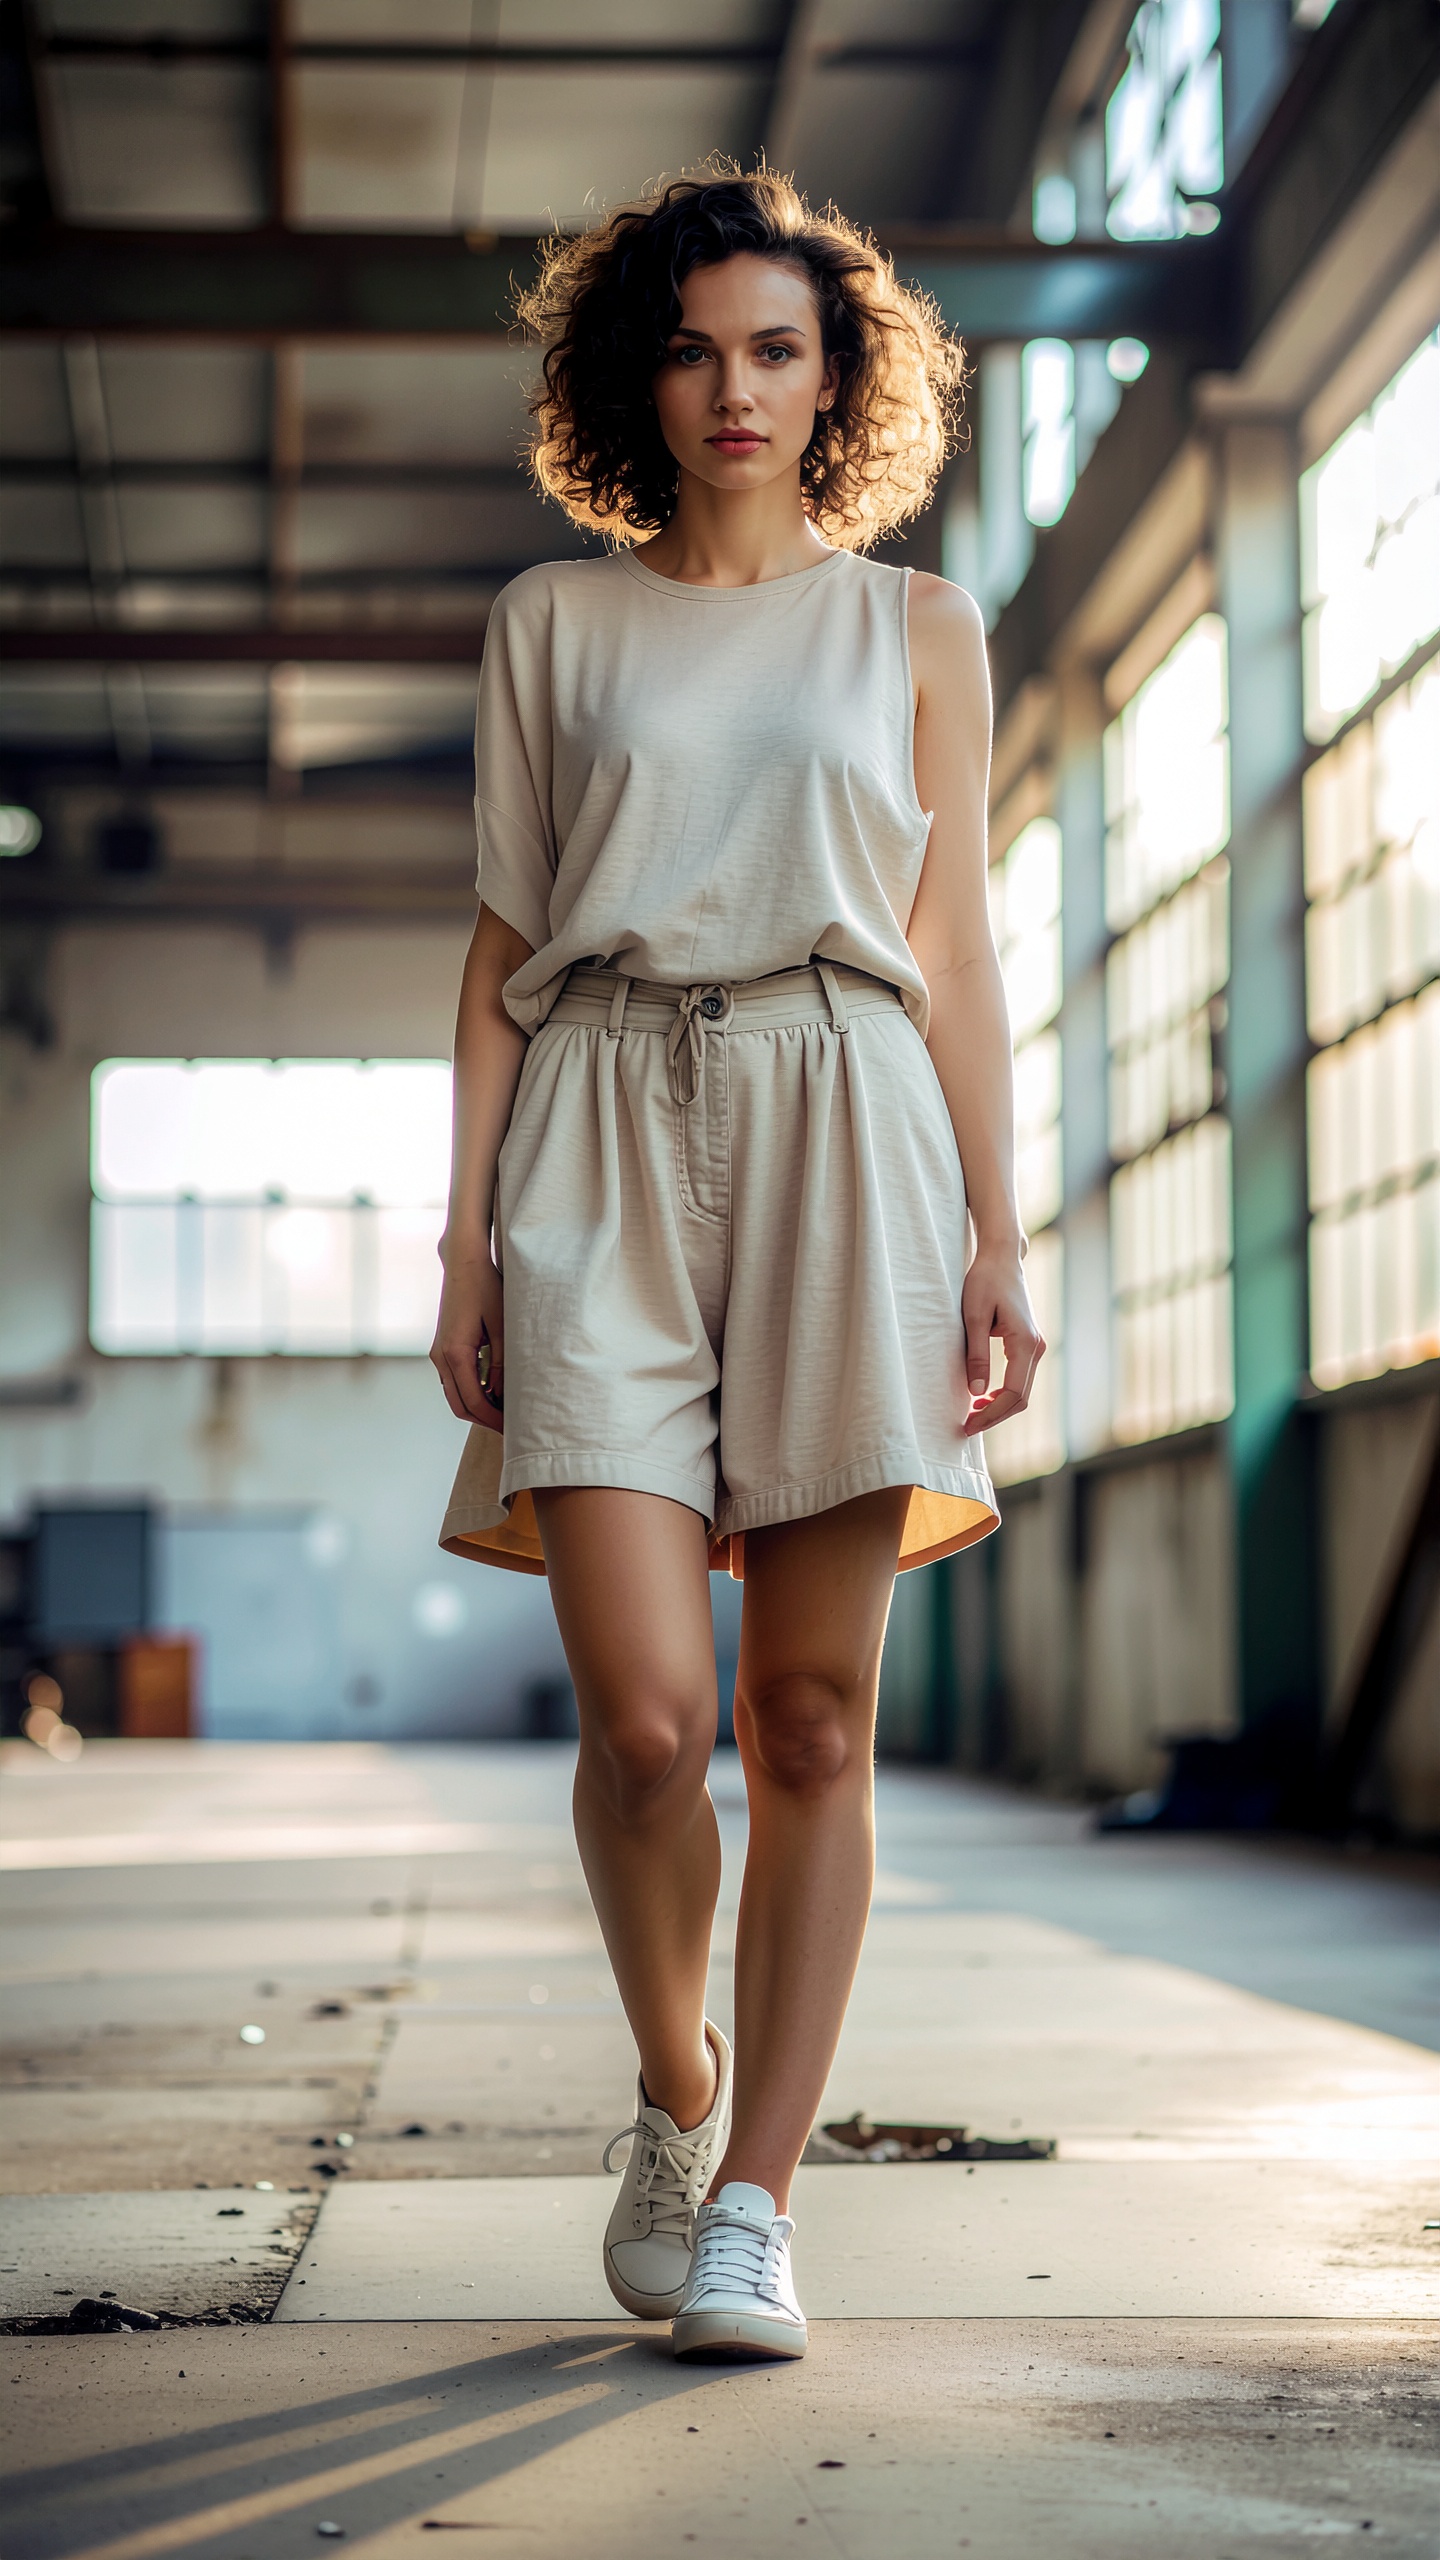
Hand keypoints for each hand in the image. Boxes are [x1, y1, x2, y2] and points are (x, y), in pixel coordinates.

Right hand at [431, 1249, 504, 1434]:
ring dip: (476, 1407)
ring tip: (504, 1412)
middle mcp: (440, 1357)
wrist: (463, 1262)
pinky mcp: (441, 1347)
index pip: (474, 1402)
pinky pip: (453, 1380)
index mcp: (455, 1354)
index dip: (493, 1420)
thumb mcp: (503, 1327)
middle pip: (459, 1405)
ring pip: (454, 1395)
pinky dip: (470, 1392)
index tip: (513, 1429)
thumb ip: (501, 1365)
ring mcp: (438, 1353)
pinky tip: (492, 1392)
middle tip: (510, 1429)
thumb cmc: (487, 1289)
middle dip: (484, 1420)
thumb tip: (502, 1396)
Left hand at [959, 1241, 1044, 1436]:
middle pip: (1021, 1398)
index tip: (967, 1425)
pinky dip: (1004, 1393)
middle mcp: (1036, 1347)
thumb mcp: (973, 1317)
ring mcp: (1035, 1346)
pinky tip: (983, 1397)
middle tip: (966, 1427)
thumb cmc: (985, 1281)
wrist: (1002, 1257)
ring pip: (1022, 1390)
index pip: (1012, 1394)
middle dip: (995, 1416)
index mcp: (1024, 1343)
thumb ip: (976, 1355)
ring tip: (972, 1415)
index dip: (990, 1415)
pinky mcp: (1028, 1343)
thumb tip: (977, 1392)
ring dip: (999, 1407)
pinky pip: (1020, 1378)